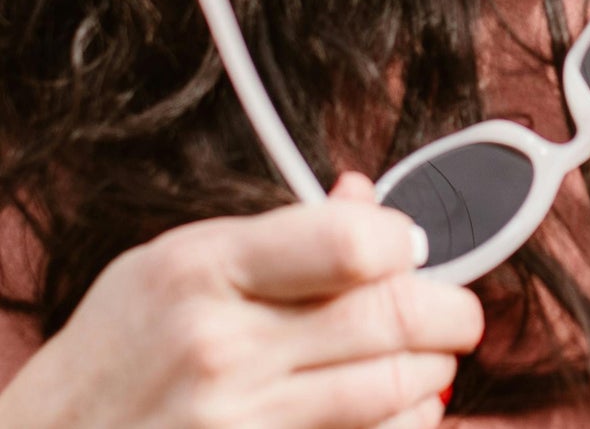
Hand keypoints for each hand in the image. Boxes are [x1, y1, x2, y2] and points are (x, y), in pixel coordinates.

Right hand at [0, 173, 481, 428]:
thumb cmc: (118, 352)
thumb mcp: (174, 265)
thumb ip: (279, 235)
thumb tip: (369, 196)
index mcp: (203, 271)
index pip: (353, 242)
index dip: (405, 242)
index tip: (411, 250)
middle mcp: (222, 347)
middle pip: (393, 316)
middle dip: (451, 311)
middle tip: (456, 312)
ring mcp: (237, 422)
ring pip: (397, 387)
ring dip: (434, 369)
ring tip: (425, 358)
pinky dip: (407, 422)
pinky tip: (400, 408)